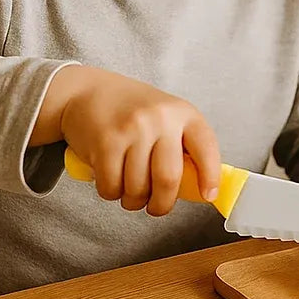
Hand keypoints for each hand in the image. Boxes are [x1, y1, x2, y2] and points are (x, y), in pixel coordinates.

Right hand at [42, 66, 220, 215]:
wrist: (87, 90)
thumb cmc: (132, 110)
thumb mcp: (166, 116)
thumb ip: (181, 145)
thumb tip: (196, 187)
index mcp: (183, 113)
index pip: (206, 148)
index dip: (210, 176)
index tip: (208, 195)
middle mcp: (161, 119)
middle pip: (169, 179)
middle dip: (162, 204)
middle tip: (156, 207)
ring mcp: (133, 130)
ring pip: (138, 188)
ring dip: (133, 201)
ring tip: (130, 191)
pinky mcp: (105, 142)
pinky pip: (111, 186)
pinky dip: (111, 193)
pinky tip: (111, 180)